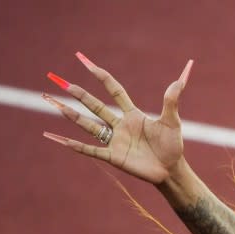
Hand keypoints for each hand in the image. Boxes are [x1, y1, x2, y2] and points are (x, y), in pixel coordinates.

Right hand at [42, 53, 192, 184]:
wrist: (171, 170)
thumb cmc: (173, 146)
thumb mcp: (172, 122)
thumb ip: (172, 101)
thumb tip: (179, 80)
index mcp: (133, 115)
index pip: (114, 91)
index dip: (101, 76)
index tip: (86, 62)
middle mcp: (120, 126)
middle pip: (96, 106)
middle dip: (79, 94)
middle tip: (62, 82)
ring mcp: (115, 141)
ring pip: (89, 126)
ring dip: (72, 116)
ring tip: (54, 104)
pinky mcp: (114, 157)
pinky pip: (91, 150)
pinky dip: (76, 146)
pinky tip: (60, 139)